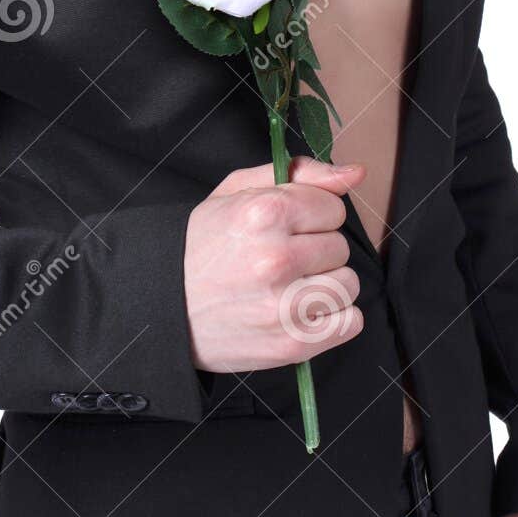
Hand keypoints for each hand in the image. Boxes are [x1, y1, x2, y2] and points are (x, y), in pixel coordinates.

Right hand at [184, 157, 366, 373]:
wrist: (162, 304)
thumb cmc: (203, 244)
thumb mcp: (238, 191)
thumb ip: (301, 173)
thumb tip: (355, 173)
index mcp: (264, 212)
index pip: (333, 208)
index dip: (312, 216)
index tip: (288, 228)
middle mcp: (276, 258)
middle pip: (340, 247)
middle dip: (316, 250)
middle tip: (281, 259)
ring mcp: (285, 305)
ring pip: (348, 284)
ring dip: (326, 284)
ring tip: (291, 286)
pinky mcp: (292, 344)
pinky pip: (350, 323)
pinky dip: (332, 318)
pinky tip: (301, 311)